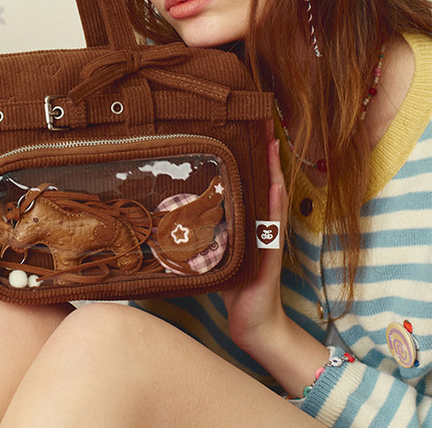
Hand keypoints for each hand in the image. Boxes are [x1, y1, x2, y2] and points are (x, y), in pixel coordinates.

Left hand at [221, 137, 288, 352]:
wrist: (252, 322)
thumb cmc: (233, 287)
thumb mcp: (213, 253)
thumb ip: (200, 232)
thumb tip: (170, 215)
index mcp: (249, 224)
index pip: (253, 184)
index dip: (253, 159)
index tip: (251, 130)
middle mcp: (262, 227)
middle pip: (266, 183)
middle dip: (266, 155)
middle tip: (265, 123)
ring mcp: (269, 239)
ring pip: (272, 198)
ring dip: (274, 170)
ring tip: (273, 144)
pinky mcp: (269, 256)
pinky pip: (272, 226)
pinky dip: (274, 204)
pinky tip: (276, 184)